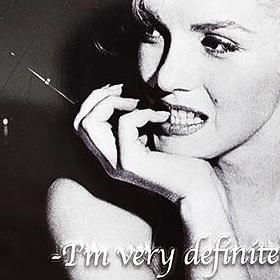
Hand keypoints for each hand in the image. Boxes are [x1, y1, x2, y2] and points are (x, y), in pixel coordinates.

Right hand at [74, 83, 215, 202]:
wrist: (199, 189)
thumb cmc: (184, 162)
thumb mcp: (153, 137)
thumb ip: (136, 123)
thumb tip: (127, 93)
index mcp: (112, 155)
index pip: (82, 124)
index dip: (96, 101)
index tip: (120, 91)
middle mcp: (109, 161)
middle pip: (80, 122)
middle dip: (98, 98)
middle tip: (124, 91)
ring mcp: (117, 164)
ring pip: (90, 123)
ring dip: (113, 103)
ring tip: (140, 104)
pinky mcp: (131, 163)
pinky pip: (124, 125)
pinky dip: (142, 113)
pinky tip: (161, 117)